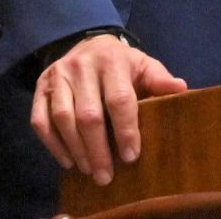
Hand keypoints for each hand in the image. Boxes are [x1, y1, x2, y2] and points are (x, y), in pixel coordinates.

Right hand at [30, 33, 186, 185]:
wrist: (87, 44)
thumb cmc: (120, 64)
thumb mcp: (142, 65)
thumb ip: (158, 79)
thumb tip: (181, 89)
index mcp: (112, 60)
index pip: (119, 99)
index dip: (126, 130)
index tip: (131, 156)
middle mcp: (81, 67)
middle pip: (88, 115)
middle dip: (98, 150)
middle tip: (106, 176)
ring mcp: (57, 76)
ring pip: (63, 119)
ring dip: (76, 150)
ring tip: (90, 171)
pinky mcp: (39, 88)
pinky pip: (40, 121)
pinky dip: (53, 145)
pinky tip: (68, 161)